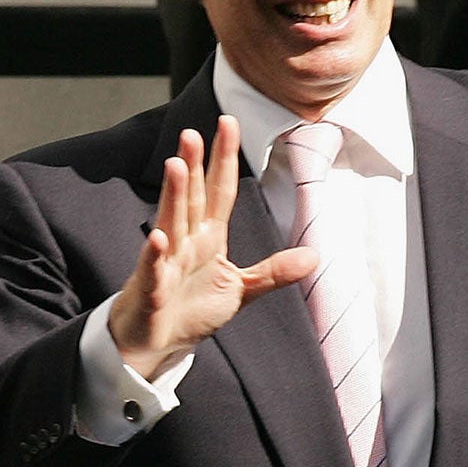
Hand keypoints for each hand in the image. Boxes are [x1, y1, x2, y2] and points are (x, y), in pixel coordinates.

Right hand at [107, 117, 316, 378]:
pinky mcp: (152, 289)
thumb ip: (274, 272)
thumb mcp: (241, 290)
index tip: (228, 123)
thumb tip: (314, 256)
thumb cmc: (191, 310)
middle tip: (193, 132)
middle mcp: (185, 243)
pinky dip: (155, 254)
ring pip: (171, 223)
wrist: (156, 343)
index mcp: (208, 238)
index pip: (219, 192)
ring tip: (177, 165)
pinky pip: (154, 269)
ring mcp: (165, 263)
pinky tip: (158, 237)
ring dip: (174, 196)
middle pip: (191, 198)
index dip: (223, 159)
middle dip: (193, 166)